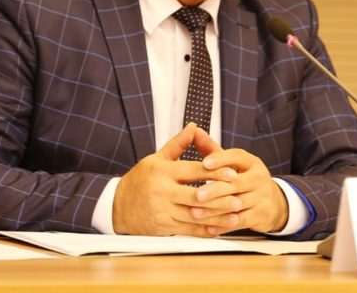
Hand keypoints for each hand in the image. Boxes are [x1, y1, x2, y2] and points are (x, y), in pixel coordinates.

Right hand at [112, 123, 240, 235]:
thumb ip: (178, 144)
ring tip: (235, 215)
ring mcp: (163, 211)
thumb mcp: (156, 158)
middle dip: (220, 197)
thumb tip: (194, 127)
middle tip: (239, 196)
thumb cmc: (139, 180)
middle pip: (196, 195)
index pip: (193, 171)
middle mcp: (163, 192)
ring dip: (217, 216)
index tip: (233, 173)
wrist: (117, 206)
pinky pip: (188, 230)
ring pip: (195, 215)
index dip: (215, 172)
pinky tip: (219, 228)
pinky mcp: (164, 227)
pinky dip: (205, 230)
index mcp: (162, 172)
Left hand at [194, 149, 288, 234]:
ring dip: (214, 211)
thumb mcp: (233, 163)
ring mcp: (262, 197)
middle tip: (196, 195)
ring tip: (195, 213)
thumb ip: (212, 149)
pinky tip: (208, 227)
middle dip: (214, 190)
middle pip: (235, 184)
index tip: (205, 163)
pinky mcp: (261, 215)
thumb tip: (194, 130)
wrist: (274, 202)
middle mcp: (259, 178)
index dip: (220, 160)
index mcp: (251, 162)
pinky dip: (223, 226)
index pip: (236, 157)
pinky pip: (240, 222)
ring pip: (236, 205)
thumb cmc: (245, 178)